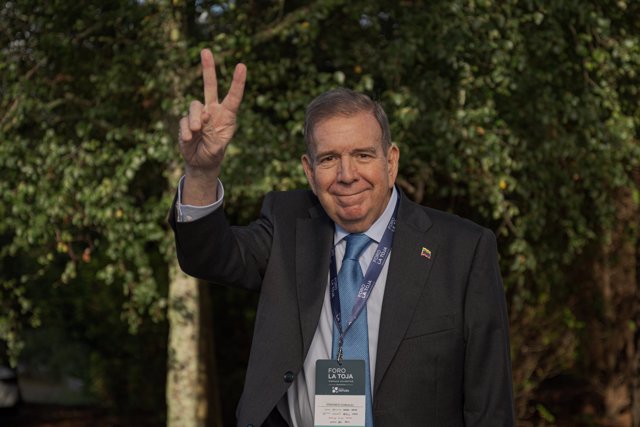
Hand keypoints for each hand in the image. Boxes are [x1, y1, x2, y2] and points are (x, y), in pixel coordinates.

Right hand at [179, 49, 245, 174]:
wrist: (201, 162)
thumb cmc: (214, 153)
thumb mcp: (219, 148)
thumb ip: (213, 135)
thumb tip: (201, 120)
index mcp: (227, 115)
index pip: (233, 97)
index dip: (237, 82)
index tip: (242, 66)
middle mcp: (213, 110)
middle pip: (210, 86)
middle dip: (208, 68)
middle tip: (206, 50)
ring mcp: (199, 115)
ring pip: (194, 106)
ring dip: (195, 118)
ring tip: (197, 130)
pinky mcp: (185, 122)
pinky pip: (184, 121)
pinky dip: (186, 130)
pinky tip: (189, 139)